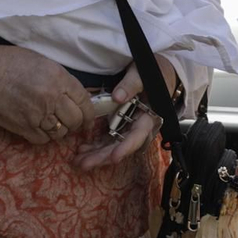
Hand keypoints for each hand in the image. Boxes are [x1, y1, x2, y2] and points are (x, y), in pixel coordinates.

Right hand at [0, 45, 89, 145]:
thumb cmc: (12, 63)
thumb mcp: (43, 63)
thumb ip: (62, 80)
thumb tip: (77, 97)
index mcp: (59, 79)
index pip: (85, 102)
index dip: (90, 113)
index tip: (89, 119)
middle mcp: (51, 98)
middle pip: (75, 120)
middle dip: (75, 122)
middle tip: (70, 120)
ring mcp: (38, 115)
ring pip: (60, 133)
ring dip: (59, 130)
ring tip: (52, 122)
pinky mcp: (24, 128)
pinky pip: (43, 140)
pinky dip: (44, 136)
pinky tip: (39, 127)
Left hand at [72, 54, 177, 171]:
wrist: (158, 73)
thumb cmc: (154, 73)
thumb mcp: (143, 74)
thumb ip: (131, 84)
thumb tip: (118, 97)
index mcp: (148, 117)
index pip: (137, 136)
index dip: (125, 148)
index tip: (114, 158)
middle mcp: (139, 127)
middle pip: (122, 146)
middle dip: (104, 157)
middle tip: (85, 164)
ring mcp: (129, 128)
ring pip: (113, 146)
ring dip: (97, 155)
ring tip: (79, 161)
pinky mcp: (121, 126)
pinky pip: (109, 139)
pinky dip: (96, 146)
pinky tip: (82, 151)